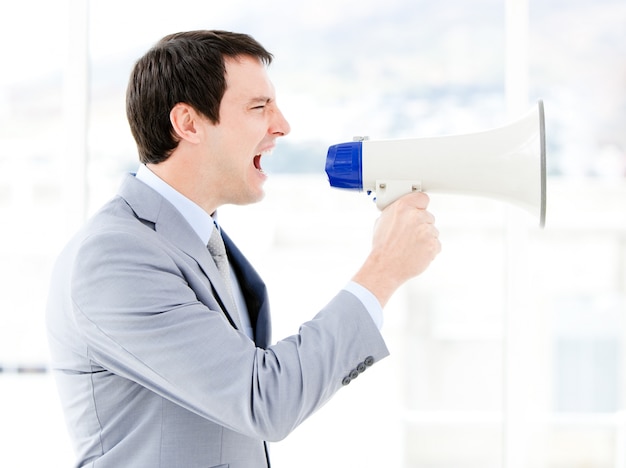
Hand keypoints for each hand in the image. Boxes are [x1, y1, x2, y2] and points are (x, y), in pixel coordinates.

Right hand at [353, 191, 440, 306]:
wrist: (385, 267)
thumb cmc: (382, 247)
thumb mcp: (382, 221)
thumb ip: (396, 212)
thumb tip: (403, 210)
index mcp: (402, 207)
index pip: (422, 198)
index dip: (420, 205)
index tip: (419, 209)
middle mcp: (416, 217)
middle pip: (428, 216)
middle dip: (421, 225)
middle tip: (409, 235)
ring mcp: (426, 231)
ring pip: (433, 231)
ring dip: (425, 237)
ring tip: (411, 246)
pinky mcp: (433, 245)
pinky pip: (436, 244)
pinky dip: (429, 249)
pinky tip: (416, 252)